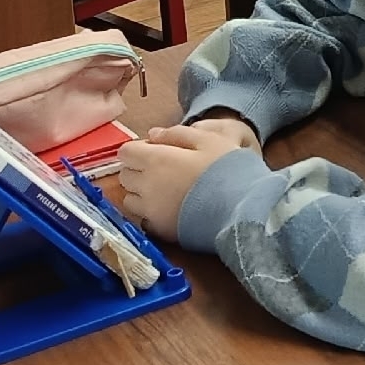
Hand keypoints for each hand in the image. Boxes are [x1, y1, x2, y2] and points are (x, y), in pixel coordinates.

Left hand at [116, 121, 254, 236]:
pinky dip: (150, 214)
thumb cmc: (226, 168)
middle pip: (125, 175)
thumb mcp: (209, 139)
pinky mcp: (159, 231)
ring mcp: (150, 211)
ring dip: (140, 193)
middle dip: (138, 169)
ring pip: (129, 199)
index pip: (125, 152)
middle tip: (163, 169)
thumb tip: (152, 134)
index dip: (139, 149)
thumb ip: (177, 133)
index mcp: (155, 159)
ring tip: (165, 191)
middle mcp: (145, 186)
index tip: (157, 151)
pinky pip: (143, 220)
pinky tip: (170, 209)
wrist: (239, 208)